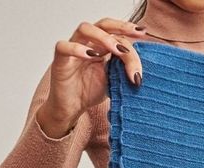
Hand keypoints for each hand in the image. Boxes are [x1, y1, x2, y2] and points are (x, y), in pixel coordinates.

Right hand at [37, 18, 146, 137]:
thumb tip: (141, 71)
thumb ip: (124, 72)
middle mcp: (88, 43)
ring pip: (85, 29)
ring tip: (118, 51)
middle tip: (136, 34)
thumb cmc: (89, 91)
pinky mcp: (60, 60)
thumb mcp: (114, 81)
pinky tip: (91, 56)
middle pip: (103, 24)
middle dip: (121, 27)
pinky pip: (64, 46)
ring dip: (104, 38)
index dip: (130, 37)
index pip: (117, 35)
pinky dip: (78, 49)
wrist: (72, 108)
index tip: (144, 35)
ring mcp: (73, 49)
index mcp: (102, 47)